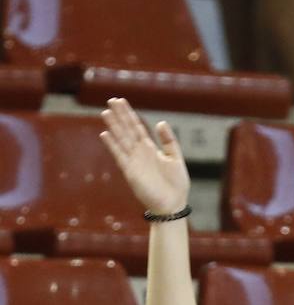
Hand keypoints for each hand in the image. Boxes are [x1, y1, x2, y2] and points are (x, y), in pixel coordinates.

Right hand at [99, 98, 189, 216]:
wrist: (173, 205)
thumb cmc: (177, 184)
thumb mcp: (175, 158)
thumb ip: (168, 140)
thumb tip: (161, 122)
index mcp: (150, 148)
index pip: (137, 127)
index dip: (129, 114)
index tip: (120, 101)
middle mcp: (139, 153)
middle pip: (127, 130)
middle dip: (119, 116)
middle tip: (111, 99)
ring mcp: (134, 162)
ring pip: (122, 140)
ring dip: (114, 127)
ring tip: (106, 112)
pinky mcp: (131, 172)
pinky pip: (120, 156)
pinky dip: (113, 145)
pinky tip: (105, 134)